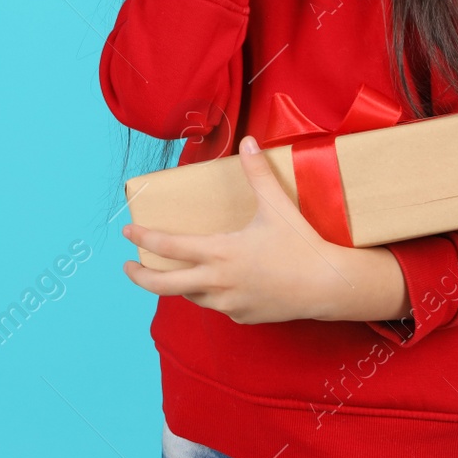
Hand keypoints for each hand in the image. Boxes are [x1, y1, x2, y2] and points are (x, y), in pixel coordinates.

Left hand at [121, 135, 356, 323]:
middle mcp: (218, 281)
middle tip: (128, 267)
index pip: (169, 245)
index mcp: (220, 252)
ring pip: (190, 296)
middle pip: (163, 285)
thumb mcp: (277, 206)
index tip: (127, 231)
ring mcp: (229, 303)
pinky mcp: (242, 316)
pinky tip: (217, 283)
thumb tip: (248, 141)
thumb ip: (258, 173)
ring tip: (173, 271)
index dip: (144, 237)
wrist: (329, 286)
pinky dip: (211, 294)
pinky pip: (218, 305)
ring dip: (178, 284)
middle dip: (140, 276)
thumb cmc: (301, 244)